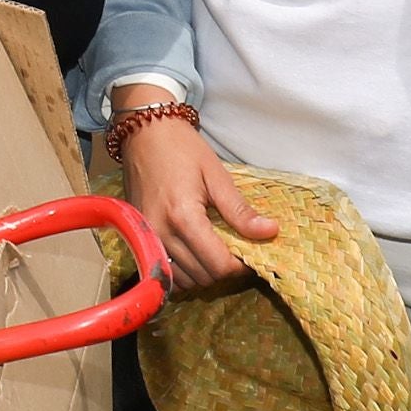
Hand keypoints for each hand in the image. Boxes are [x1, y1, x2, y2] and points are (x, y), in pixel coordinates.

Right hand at [112, 111, 277, 286]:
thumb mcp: (216, 175)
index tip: (250, 252)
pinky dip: (183, 270)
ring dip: (203, 272)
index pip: (219, 265)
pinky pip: (165, 271)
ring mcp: (147, 238)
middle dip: (224, 269)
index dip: (241, 265)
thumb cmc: (181, 148)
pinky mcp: (139, 237)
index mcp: (183, 218)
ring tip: (214, 249)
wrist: (144, 131)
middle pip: (203, 276)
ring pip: (184, 279)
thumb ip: (240, 210)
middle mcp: (161, 234)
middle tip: (235, 249)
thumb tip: (271, 232)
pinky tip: (193, 252)